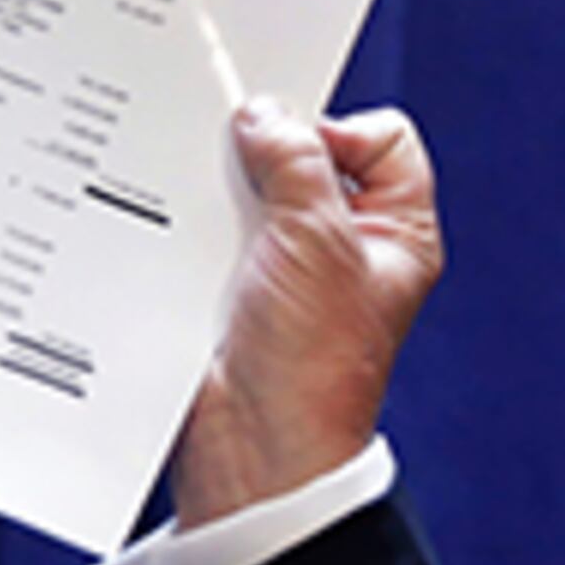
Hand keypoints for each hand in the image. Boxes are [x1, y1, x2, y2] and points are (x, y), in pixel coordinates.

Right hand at [170, 99, 443, 528]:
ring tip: (200, 208)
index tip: (293, 147)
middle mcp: (348, 247)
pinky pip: (209, 230)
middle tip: (230, 161)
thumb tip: (263, 115)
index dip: (339, 129)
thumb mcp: (318, 242)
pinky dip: (188, 222)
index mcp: (397, 233)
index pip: (384, 140)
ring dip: (219, 192)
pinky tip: (168, 227)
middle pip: (307, 157)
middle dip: (264, 153)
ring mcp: (289, 268)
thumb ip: (296, 164)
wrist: (252, 449)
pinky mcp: (233, 286)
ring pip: (251, 192)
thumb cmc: (310, 365)